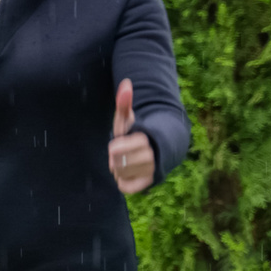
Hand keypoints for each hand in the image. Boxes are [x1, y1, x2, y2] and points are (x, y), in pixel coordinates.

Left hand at [109, 79, 154, 193]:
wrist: (157, 150)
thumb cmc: (135, 133)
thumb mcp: (127, 119)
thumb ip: (124, 103)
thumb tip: (126, 82)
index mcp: (144, 139)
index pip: (116, 149)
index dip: (114, 148)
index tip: (118, 145)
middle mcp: (151, 156)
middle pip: (117, 163)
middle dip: (115, 159)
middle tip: (122, 155)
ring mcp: (151, 171)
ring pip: (121, 175)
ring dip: (118, 170)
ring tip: (126, 162)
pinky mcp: (149, 183)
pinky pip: (126, 187)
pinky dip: (122, 182)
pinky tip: (127, 174)